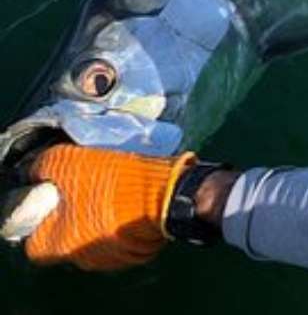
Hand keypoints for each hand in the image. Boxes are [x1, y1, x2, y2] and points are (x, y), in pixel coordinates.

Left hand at [21, 144, 195, 270]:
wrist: (161, 195)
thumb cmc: (109, 181)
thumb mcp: (67, 161)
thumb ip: (44, 168)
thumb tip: (35, 171)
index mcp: (54, 243)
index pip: (34, 237)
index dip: (41, 212)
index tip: (51, 191)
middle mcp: (76, 258)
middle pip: (63, 236)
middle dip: (71, 213)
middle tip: (82, 185)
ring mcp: (105, 259)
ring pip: (91, 236)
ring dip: (95, 216)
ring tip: (108, 189)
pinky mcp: (131, 254)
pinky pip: (115, 237)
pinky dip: (118, 221)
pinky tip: (127, 199)